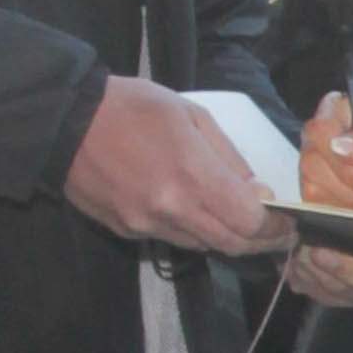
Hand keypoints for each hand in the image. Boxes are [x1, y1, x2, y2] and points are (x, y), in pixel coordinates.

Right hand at [63, 75, 277, 254]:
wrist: (64, 122)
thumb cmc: (132, 107)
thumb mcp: (191, 114)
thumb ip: (227, 157)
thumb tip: (256, 191)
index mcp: (191, 176)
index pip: (249, 221)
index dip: (275, 227)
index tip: (287, 222)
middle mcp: (171, 210)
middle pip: (231, 244)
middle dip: (259, 241)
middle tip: (275, 233)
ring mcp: (146, 226)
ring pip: (202, 246)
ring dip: (225, 236)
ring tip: (237, 220)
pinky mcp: (127, 231)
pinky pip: (172, 239)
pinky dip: (191, 230)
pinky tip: (192, 210)